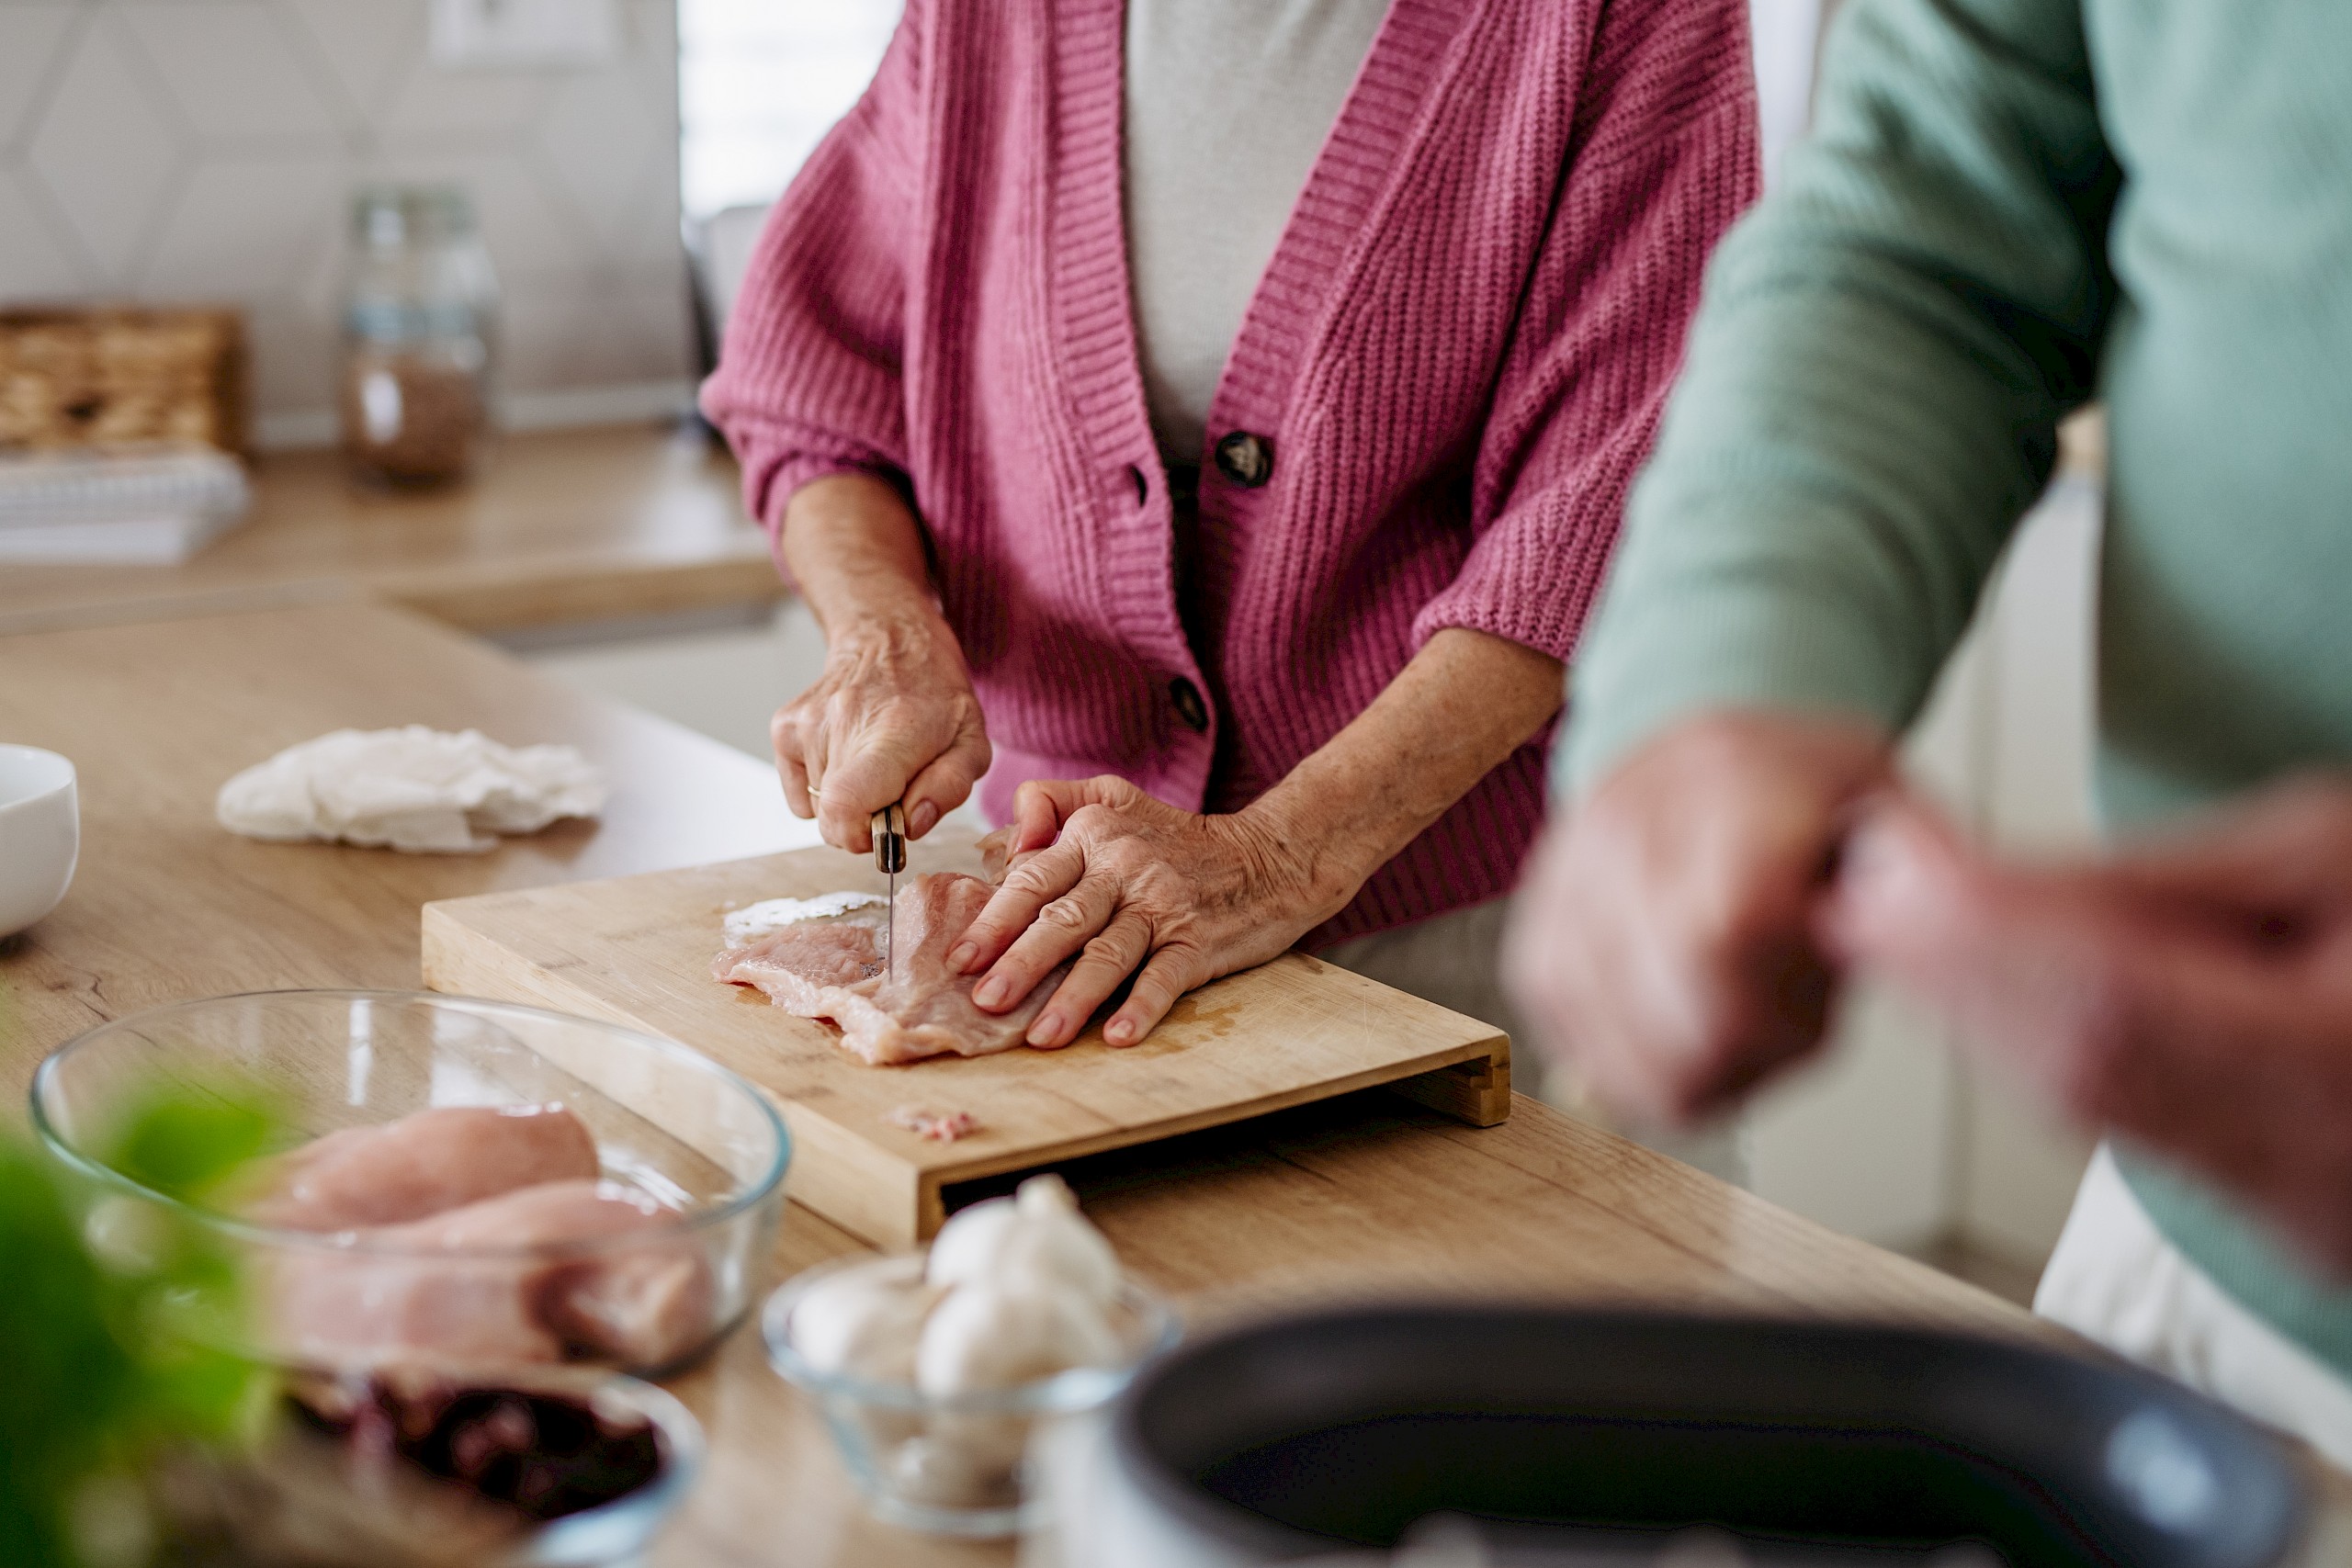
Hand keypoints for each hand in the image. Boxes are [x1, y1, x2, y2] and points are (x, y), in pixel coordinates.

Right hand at [773, 609, 989, 851]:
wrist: (890, 640)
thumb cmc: (936, 696)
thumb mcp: (971, 743)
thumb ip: (947, 789)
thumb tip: (910, 825)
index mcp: (893, 732)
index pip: (846, 809)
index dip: (865, 836)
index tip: (889, 827)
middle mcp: (842, 723)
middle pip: (832, 819)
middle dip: (863, 823)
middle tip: (890, 793)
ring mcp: (807, 723)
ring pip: (817, 807)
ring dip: (847, 800)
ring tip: (872, 762)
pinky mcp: (785, 727)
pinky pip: (799, 792)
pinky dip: (822, 788)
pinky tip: (847, 755)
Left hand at [945, 777, 1345, 1048]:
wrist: (1268, 857)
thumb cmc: (1174, 839)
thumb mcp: (1113, 796)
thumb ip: (1052, 803)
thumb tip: (1009, 844)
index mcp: (1094, 836)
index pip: (1033, 880)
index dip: (994, 922)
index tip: (960, 960)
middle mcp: (1125, 868)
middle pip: (1064, 919)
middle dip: (1021, 964)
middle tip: (986, 1002)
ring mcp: (1164, 906)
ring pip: (1110, 953)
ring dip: (1074, 996)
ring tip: (1042, 1035)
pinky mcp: (1199, 939)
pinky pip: (1166, 975)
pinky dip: (1143, 1006)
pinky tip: (1119, 1035)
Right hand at [1500, 712, 1893, 1122]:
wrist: (1691, 738)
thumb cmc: (1799, 785)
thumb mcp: (1884, 799)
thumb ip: (1912, 871)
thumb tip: (1919, 932)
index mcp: (1723, 784)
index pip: (1723, 933)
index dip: (1785, 1000)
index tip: (1821, 986)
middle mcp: (1619, 834)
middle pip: (1681, 1015)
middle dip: (1757, 1046)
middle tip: (1792, 1008)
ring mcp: (1563, 897)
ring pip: (1632, 1060)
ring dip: (1710, 1067)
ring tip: (1742, 1010)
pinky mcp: (1535, 951)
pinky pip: (1589, 1062)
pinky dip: (1653, 1069)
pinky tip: (1692, 1024)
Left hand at [1823, 783, 2351, 1274]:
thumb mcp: (2334, 851)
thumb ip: (2162, 882)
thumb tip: (1975, 885)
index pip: (2117, 1008)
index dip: (1980, 942)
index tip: (1885, 878)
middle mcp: (2337, 1165)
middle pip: (2079, 1074)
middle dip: (1950, 977)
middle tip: (1853, 897)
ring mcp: (2315, 1217)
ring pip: (2085, 1114)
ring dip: (1977, 1017)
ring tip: (1896, 925)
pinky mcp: (2293, 1228)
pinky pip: (2129, 1139)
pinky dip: (2042, 1058)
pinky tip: (1987, 991)